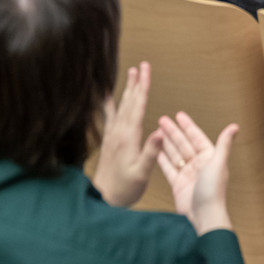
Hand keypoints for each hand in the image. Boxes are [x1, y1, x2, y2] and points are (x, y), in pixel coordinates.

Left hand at [94, 62, 164, 206]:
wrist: (103, 198)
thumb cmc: (124, 188)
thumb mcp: (141, 173)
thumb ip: (151, 152)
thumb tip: (160, 131)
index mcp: (128, 137)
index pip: (138, 106)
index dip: (143, 87)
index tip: (146, 70)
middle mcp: (119, 132)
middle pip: (129, 102)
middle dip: (136, 83)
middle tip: (141, 65)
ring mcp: (112, 135)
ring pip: (121, 106)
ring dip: (127, 89)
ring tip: (130, 73)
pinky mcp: (109, 140)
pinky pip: (110, 116)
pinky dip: (109, 104)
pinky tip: (106, 96)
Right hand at [156, 112, 237, 235]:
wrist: (204, 216)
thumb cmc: (213, 191)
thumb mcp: (218, 163)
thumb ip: (223, 144)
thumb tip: (235, 126)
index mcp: (209, 158)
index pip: (196, 137)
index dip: (187, 126)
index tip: (179, 115)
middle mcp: (198, 165)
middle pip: (183, 144)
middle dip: (172, 132)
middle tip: (161, 120)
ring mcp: (187, 174)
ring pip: (174, 154)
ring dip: (166, 143)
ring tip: (156, 132)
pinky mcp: (178, 184)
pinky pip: (168, 168)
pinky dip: (161, 159)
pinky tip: (155, 150)